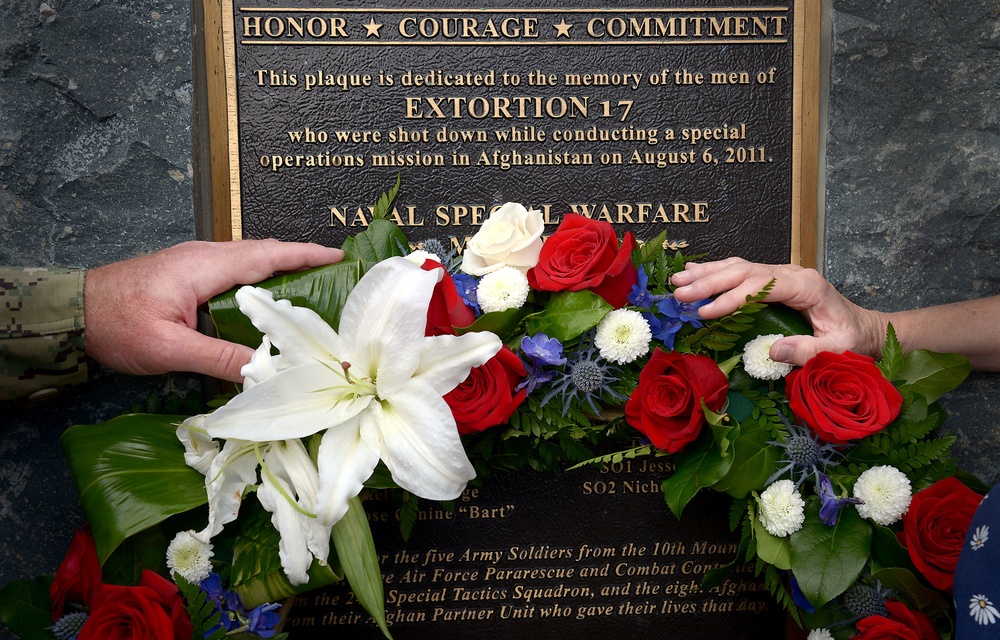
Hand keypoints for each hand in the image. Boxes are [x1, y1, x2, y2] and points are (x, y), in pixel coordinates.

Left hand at [83, 240, 343, 381]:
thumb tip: (264, 371)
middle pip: (265, 253)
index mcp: (206, 267)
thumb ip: (218, 358)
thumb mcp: (168, 348)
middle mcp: (205, 256)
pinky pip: (235, 269)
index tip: (340, 256)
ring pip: (250, 260)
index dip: (307, 254)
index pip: (268, 255)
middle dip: (304, 260)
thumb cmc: (115, 324)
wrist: (71, 311)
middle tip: (338, 276)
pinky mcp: (187, 272)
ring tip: (312, 288)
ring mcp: (195, 262)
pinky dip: (260, 277)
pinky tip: (267, 300)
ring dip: (282, 269)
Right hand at [670, 258, 886, 365]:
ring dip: (707, 274)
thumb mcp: (836, 350)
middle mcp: (793, 273)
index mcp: (807, 286)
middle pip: (744, 271)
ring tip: (678, 281)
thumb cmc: (852, 339)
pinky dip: (717, 272)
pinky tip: (696, 272)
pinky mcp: (776, 279)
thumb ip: (806, 351)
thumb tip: (771, 351)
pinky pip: (743, 271)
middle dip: (709, 282)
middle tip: (680, 293)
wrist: (864, 327)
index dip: (731, 298)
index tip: (706, 313)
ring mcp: (783, 273)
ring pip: (739, 266)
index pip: (761, 286)